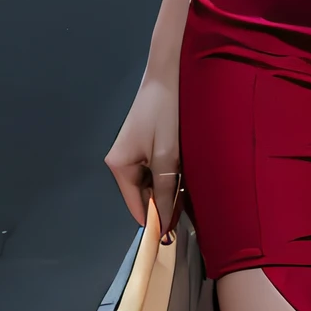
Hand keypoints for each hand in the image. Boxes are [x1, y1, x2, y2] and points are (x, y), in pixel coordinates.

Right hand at [106, 70, 182, 236]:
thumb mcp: (166, 157)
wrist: (169, 75)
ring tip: (192, 189)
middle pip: (144, 195)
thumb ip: (164, 191)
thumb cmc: (165, 114)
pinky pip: (156, 168)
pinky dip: (171, 173)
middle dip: (166, 202)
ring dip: (171, 187)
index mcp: (118, 166)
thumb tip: (163, 224)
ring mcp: (133, 152)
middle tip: (192, 206)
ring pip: (153, 182)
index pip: (136, 206)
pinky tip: (188, 172)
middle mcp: (121, 161)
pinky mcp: (145, 144)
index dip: (155, 221)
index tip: (176, 235)